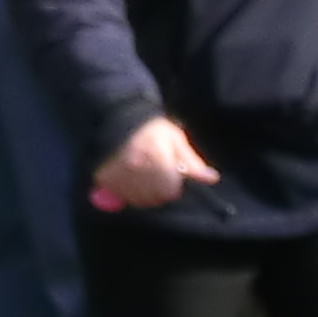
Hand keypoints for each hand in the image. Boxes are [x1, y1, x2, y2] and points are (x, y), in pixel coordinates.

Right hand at [90, 116, 219, 209]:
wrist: (116, 117)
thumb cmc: (151, 128)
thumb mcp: (175, 140)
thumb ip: (192, 162)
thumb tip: (211, 178)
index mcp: (158, 159)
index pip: (169, 190)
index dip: (172, 185)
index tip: (169, 174)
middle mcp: (137, 169)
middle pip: (154, 198)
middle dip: (158, 191)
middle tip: (155, 175)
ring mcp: (119, 174)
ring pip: (137, 199)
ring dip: (142, 193)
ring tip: (142, 177)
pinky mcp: (105, 177)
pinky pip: (120, 195)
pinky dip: (125, 191)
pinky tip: (128, 178)